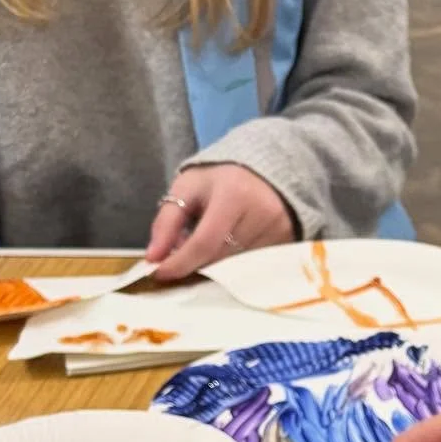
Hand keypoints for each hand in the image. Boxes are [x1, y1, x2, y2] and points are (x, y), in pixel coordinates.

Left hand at [147, 165, 295, 281]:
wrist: (269, 169)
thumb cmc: (223, 178)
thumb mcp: (188, 187)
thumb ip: (166, 221)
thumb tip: (153, 257)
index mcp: (234, 195)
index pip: (205, 242)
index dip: (180, 262)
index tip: (159, 272)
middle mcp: (262, 215)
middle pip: (220, 258)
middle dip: (195, 262)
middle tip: (180, 256)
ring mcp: (279, 232)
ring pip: (236, 268)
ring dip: (215, 264)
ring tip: (208, 245)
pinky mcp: (288, 244)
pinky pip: (254, 267)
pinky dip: (235, 265)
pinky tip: (229, 248)